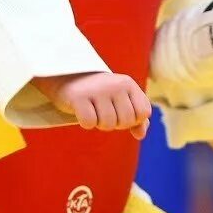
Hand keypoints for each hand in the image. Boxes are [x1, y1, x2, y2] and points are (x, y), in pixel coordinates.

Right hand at [31, 72, 151, 139]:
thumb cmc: (100, 94)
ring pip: (108, 124)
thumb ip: (137, 118)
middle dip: (116, 124)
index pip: (144, 113)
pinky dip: (86, 123)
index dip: (134, 120)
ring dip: (100, 124)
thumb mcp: (121, 101)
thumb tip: (140, 136)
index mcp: (128, 84)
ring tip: (94, 111)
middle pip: (126, 121)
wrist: (68, 77)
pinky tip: (82, 112)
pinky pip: (89, 123)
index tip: (121, 113)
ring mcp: (97, 90)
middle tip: (104, 112)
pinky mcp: (78, 97)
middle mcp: (115, 84)